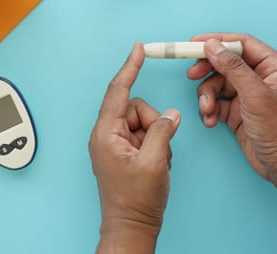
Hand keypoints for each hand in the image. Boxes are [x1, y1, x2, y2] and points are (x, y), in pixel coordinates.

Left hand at [89, 42, 179, 252]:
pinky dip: (155, 145)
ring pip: (143, 121)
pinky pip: (143, 135)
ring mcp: (114, 143)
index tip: (138, 49)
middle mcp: (106, 134)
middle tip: (159, 149)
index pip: (118, 92)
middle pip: (136, 108)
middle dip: (153, 123)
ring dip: (156, 137)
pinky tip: (155, 164)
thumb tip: (170, 114)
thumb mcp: (155, 161)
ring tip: (157, 161)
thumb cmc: (137, 200)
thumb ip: (163, 130)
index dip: (130, 68)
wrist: (131, 226)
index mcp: (106, 133)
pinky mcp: (122, 151)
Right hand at [186, 33, 276, 180]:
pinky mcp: (238, 111)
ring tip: (208, 110)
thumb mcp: (255, 94)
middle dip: (207, 70)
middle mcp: (261, 78)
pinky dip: (210, 110)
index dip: (217, 41)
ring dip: (207, 96)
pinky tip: (211, 121)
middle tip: (192, 75)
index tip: (194, 44)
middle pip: (225, 63)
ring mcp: (248, 95)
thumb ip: (232, 67)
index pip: (242, 44)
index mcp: (274, 67)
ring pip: (217, 84)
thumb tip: (213, 46)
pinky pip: (216, 102)